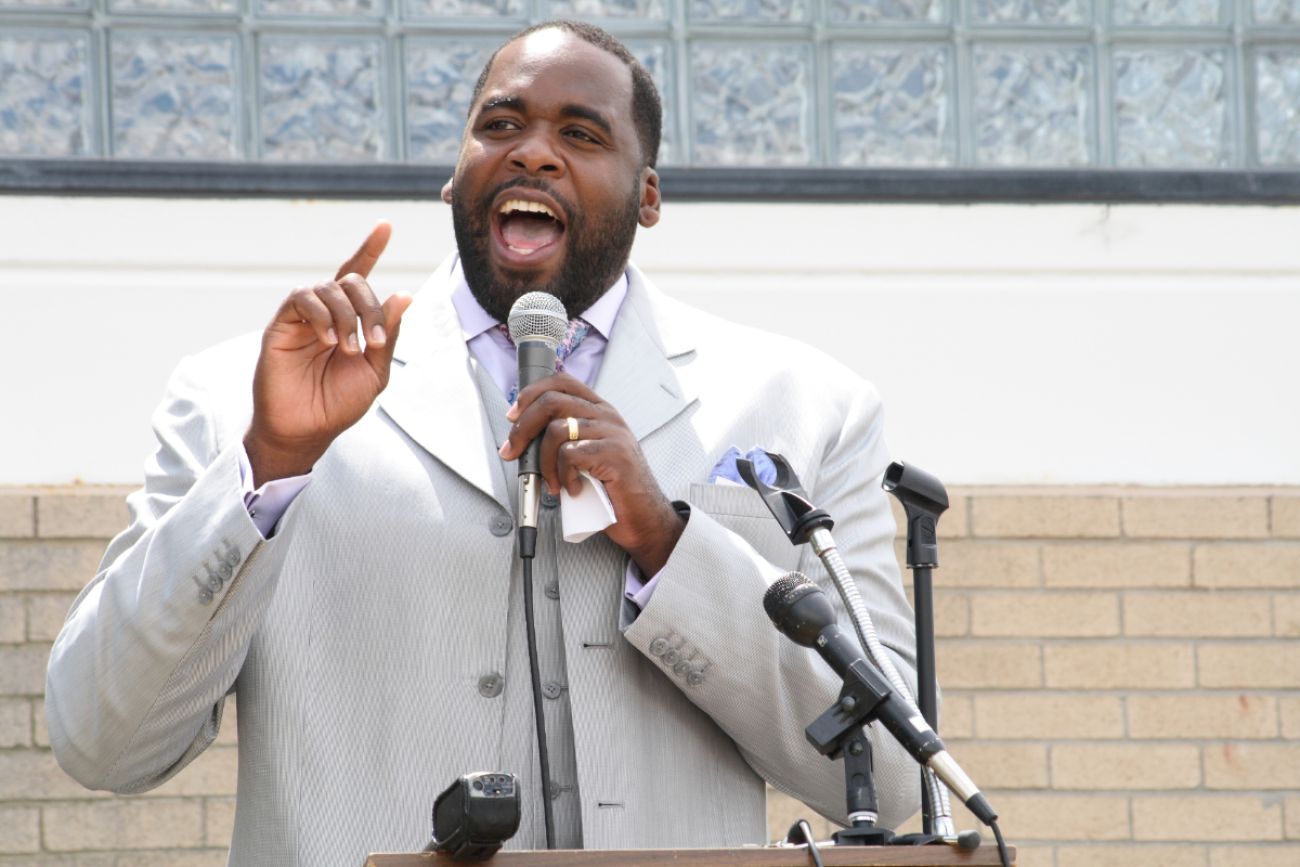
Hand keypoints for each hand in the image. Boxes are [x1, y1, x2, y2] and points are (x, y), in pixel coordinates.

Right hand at [245, 221, 413, 484]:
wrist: (307, 430)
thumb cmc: (339, 403)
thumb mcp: (375, 371)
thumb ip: (388, 334)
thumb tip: (404, 294)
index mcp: (351, 320)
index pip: (359, 275)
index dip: (370, 248)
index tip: (385, 225)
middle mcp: (327, 312)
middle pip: (352, 281)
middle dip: (370, 307)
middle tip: (374, 343)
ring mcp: (303, 317)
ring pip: (329, 288)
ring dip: (348, 316)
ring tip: (349, 349)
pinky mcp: (281, 324)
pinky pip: (302, 298)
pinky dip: (322, 315)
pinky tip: (329, 340)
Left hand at [499, 375, 684, 574]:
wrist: (644, 517)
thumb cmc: (613, 489)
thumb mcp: (587, 454)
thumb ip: (565, 439)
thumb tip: (523, 438)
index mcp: (599, 410)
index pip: (561, 382)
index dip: (530, 394)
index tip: (513, 417)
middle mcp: (606, 416)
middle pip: (551, 402)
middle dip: (523, 429)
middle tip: (513, 451)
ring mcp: (612, 433)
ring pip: (557, 430)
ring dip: (544, 462)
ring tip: (552, 483)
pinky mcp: (614, 454)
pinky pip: (571, 455)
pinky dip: (563, 476)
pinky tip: (573, 488)